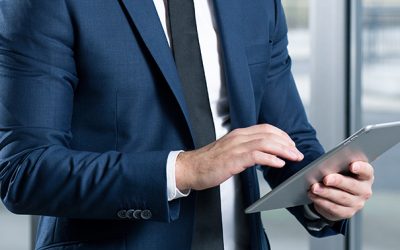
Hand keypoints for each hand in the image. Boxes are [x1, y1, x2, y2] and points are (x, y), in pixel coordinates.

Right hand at [176, 124, 303, 190]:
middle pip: (269, 134)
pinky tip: (279, 163)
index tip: (291, 144)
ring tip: (294, 157)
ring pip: (266, 143)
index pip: (265, 128)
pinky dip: (271, 158)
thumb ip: (244, 149)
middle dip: (287, 143)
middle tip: (297, 152)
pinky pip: (256, 156)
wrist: (190, 168)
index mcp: (238, 134)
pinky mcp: (233, 159)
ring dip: (283, 150)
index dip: (281, 135)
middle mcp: (238, 137)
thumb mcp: (229, 150)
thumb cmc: (208, 162)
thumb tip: (261, 154)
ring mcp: (236, 147)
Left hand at [308, 161, 373, 220]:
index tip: (352, 166)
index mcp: (365, 176)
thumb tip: (326, 164)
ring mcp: (357, 203)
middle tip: (326, 179)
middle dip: (338, 181)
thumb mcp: (341, 169)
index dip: (360, 168)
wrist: (337, 196)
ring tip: (314, 187)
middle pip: (352, 185)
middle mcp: (364, 190)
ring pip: (341, 197)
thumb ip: (338, 165)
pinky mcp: (347, 212)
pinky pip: (334, 208)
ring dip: (326, 192)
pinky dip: (322, 201)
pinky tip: (313, 195)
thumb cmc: (340, 177)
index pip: (366, 171)